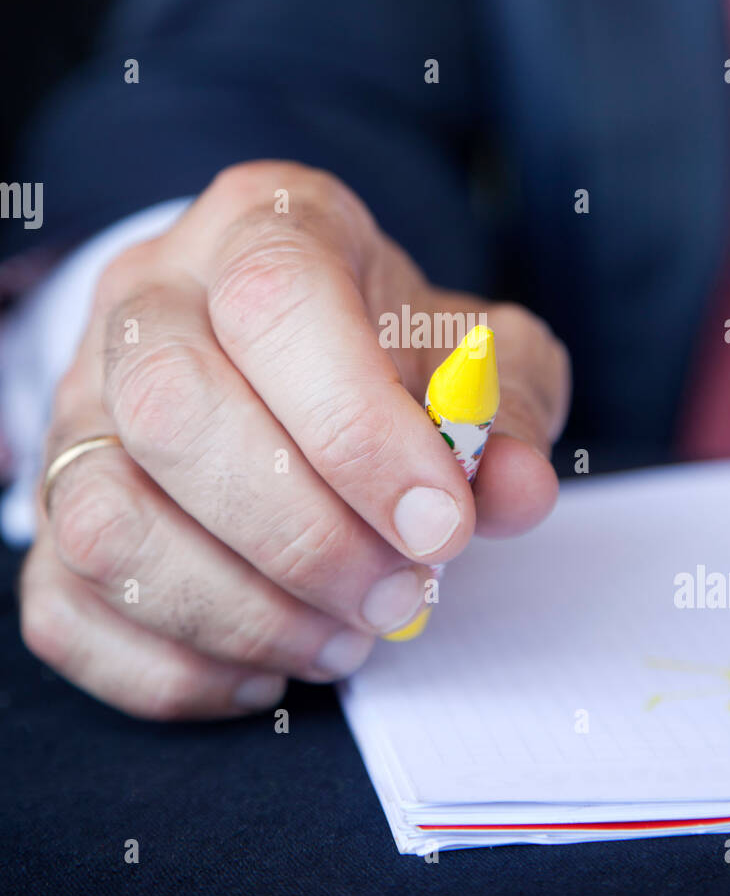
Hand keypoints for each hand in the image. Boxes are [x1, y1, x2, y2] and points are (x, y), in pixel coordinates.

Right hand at [19, 162, 570, 718]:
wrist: (283, 354)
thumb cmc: (385, 350)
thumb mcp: (474, 353)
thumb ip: (507, 410)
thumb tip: (513, 490)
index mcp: (260, 226)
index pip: (276, 300)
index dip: (359, 428)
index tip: (443, 524)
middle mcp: (146, 302)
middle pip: (173, 410)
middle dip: (304, 536)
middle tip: (400, 593)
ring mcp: (79, 409)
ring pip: (106, 522)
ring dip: (244, 613)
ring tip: (346, 637)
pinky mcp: (50, 511)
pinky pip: (68, 612)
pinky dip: (177, 669)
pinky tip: (270, 664)